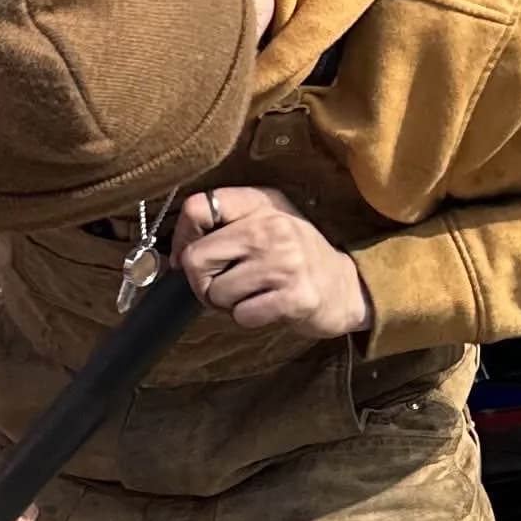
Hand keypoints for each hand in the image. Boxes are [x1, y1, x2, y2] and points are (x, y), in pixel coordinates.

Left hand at [170, 184, 371, 339]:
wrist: (345, 286)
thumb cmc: (292, 256)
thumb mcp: (264, 220)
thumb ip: (222, 223)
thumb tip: (176, 253)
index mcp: (261, 202)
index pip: (197, 208)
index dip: (181, 238)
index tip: (187, 254)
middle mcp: (273, 226)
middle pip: (195, 258)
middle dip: (202, 281)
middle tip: (225, 284)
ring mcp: (286, 262)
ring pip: (215, 292)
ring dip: (226, 303)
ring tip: (253, 294)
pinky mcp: (295, 297)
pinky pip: (241, 315)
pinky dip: (247, 318)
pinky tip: (268, 306)